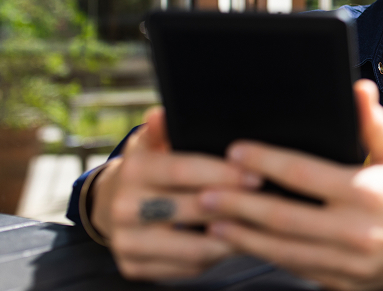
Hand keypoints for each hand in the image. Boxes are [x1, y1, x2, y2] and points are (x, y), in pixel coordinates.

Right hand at [89, 107, 263, 279]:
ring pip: (193, 248)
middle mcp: (124, 208)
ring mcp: (127, 242)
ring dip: (232, 238)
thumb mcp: (152, 141)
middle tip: (270, 203)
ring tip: (259, 226)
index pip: (184, 170)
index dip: (223, 174)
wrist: (112, 204)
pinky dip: (215, 258)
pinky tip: (236, 243)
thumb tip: (164, 114)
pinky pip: (187, 268)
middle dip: (235, 206)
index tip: (257, 176)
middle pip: (192, 209)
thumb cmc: (150, 167)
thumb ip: (163, 128)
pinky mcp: (135, 268)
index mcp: (133, 170)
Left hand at [199, 79, 382, 290]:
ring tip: (210, 221)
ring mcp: (349, 264)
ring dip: (243, 236)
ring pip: (284, 251)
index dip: (266, 161)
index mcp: (366, 192)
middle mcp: (356, 230)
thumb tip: (357, 86)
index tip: (236, 149)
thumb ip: (372, 121)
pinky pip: (297, 270)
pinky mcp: (344, 284)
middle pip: (283, 218)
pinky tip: (242, 244)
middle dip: (239, 205)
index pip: (304, 174)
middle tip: (203, 192)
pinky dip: (266, 257)